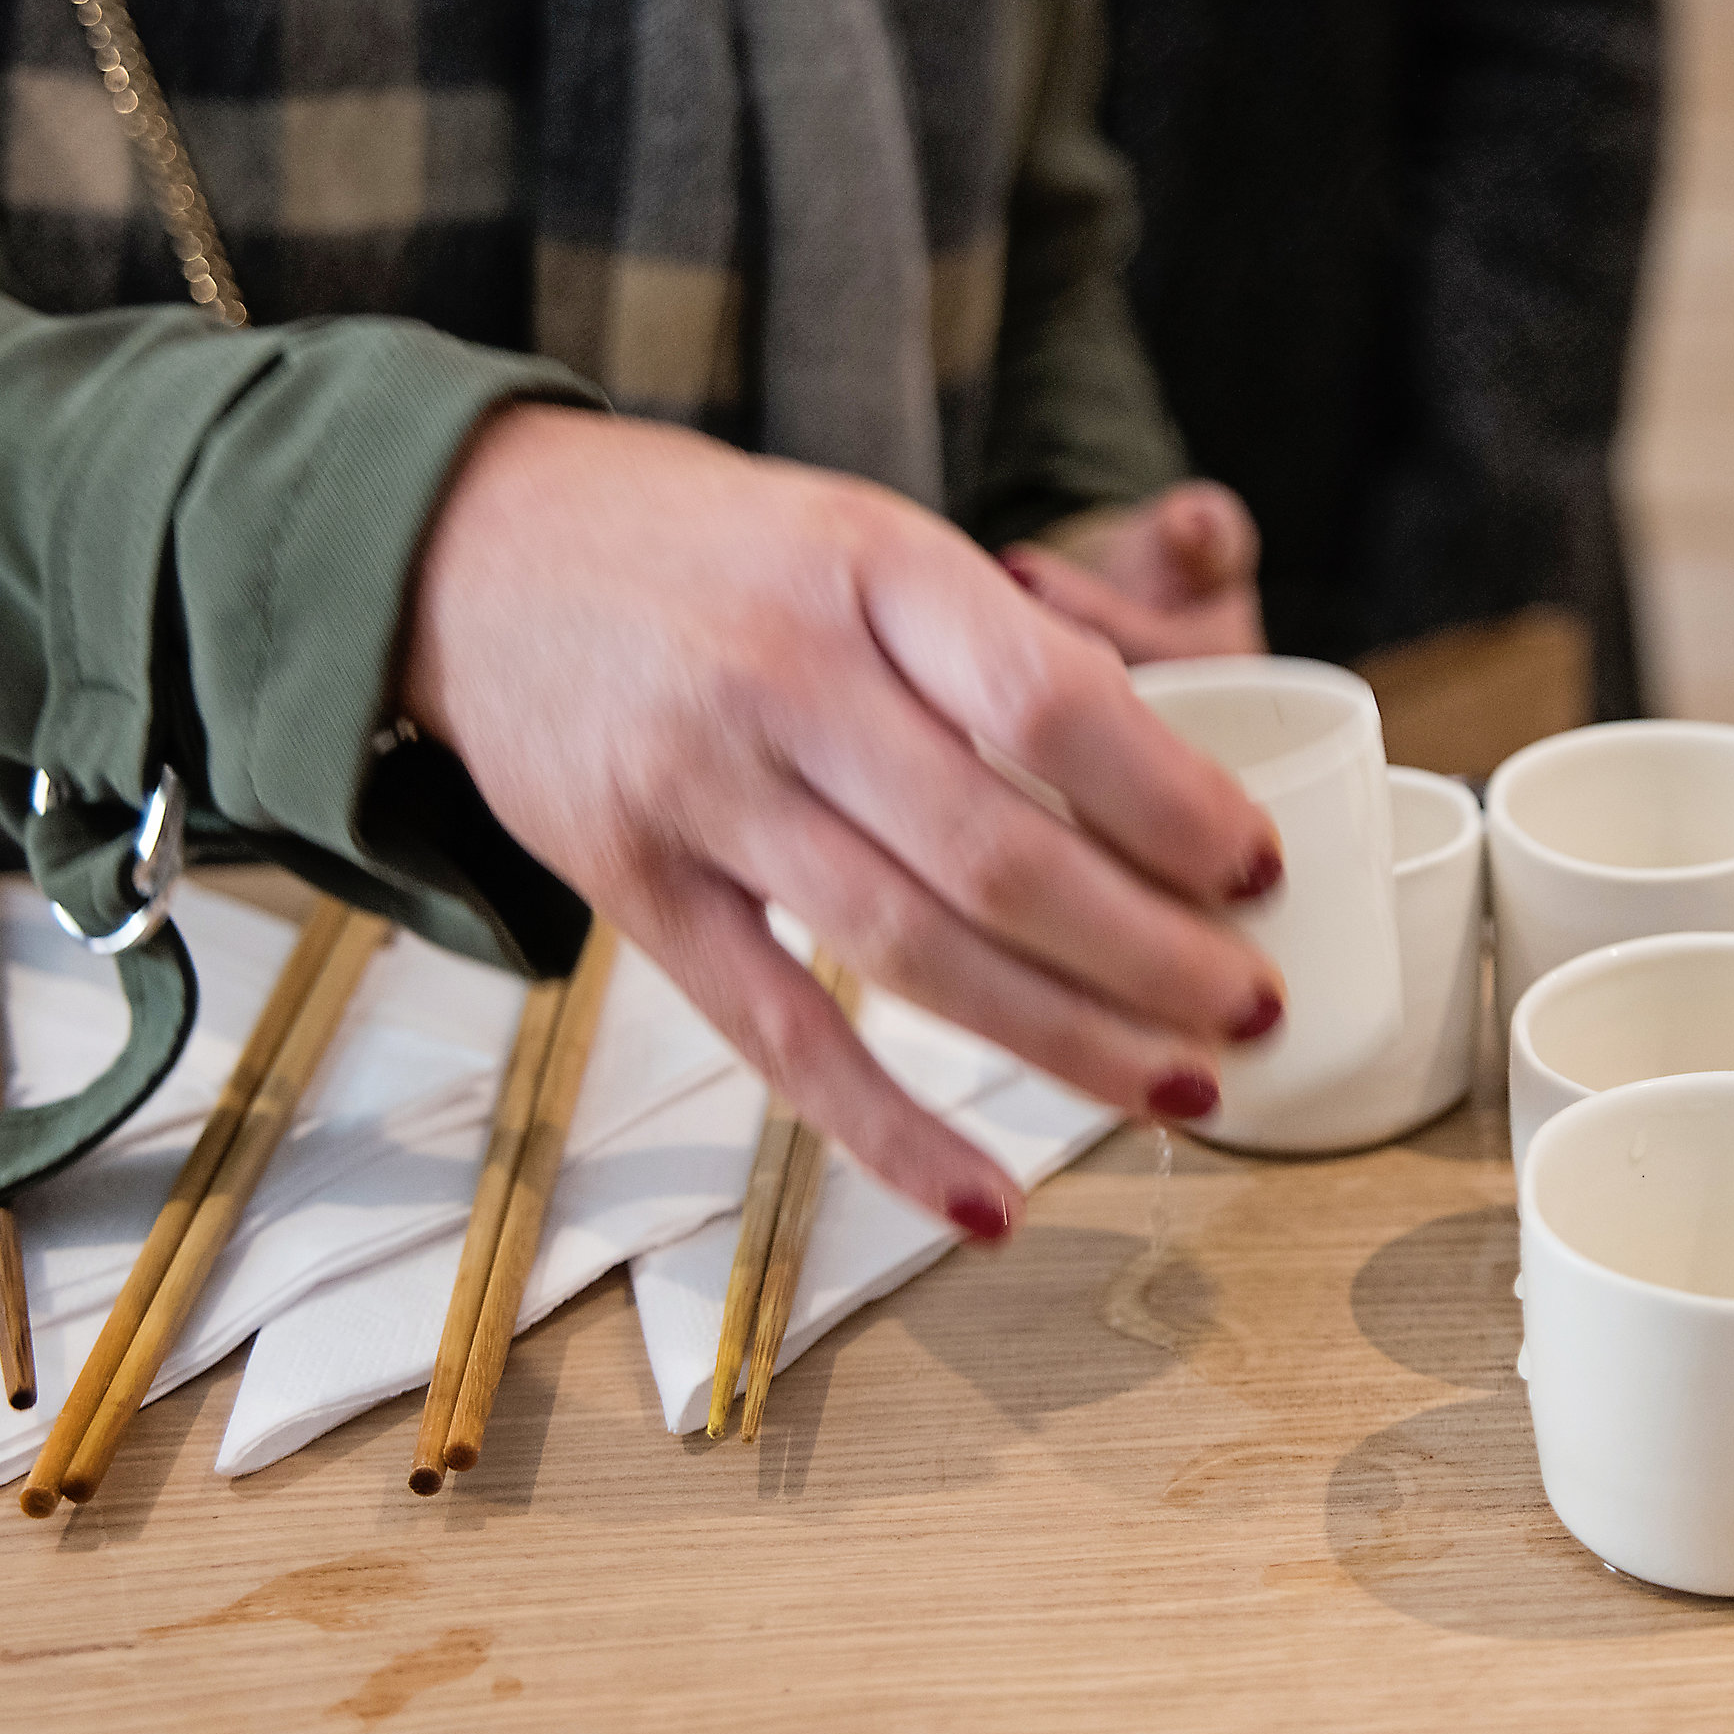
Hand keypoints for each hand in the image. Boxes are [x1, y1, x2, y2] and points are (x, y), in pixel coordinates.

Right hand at [400, 409, 1287, 1237]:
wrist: (476, 545)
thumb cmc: (718, 548)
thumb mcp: (866, 536)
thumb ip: (997, 645)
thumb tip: (1168, 794)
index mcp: (867, 569)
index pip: (1049, 701)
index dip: (1170, 803)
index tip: (1256, 869)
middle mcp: (781, 681)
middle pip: (996, 855)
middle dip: (1150, 955)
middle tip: (1251, 1009)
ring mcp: (699, 794)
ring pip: (909, 956)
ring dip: (1067, 1043)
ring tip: (1186, 1089)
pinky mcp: (635, 894)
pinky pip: (781, 1040)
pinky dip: (892, 1134)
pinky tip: (992, 1197)